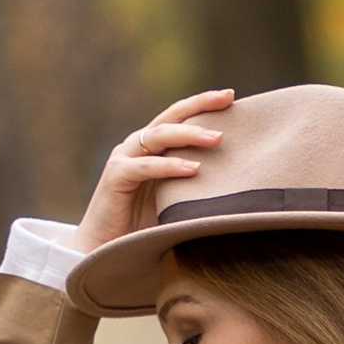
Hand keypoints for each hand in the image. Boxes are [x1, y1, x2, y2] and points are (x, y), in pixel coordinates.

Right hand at [76, 92, 232, 252]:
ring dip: (189, 135)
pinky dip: (169, 166)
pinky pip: (146, 166)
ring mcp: (124, 158)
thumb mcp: (175, 198)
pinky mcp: (116, 177)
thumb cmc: (143, 226)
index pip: (179, 117)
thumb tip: (238, 180)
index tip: (230, 95)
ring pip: (159, 136)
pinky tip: (193, 169)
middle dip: (200, 106)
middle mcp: (137, 146)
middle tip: (227, 100)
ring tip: (217, 139)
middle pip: (171, 117)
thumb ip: (194, 183)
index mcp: (152, 147)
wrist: (105, 248)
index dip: (202, 103)